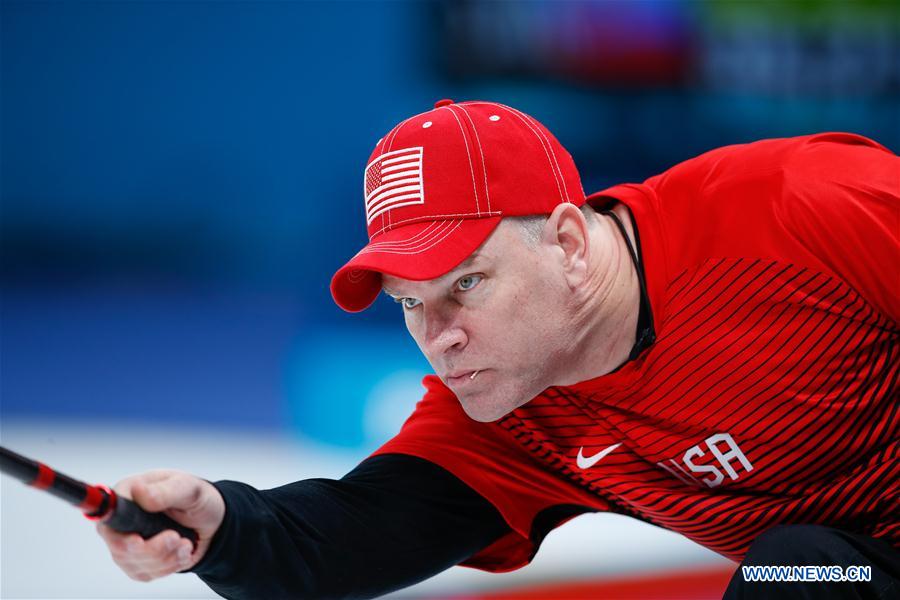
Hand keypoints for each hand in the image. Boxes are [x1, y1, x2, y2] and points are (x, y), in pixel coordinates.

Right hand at [96, 470, 224, 581]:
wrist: (210, 520)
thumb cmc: (196, 498)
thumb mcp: (189, 488)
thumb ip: (165, 491)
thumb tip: (138, 492)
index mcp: (128, 494)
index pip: (107, 514)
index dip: (116, 531)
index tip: (137, 540)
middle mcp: (122, 520)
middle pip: (119, 546)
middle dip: (153, 549)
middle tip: (176, 538)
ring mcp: (127, 543)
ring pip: (134, 563)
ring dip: (166, 558)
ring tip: (185, 542)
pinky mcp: (137, 562)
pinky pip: (146, 573)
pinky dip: (169, 566)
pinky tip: (182, 552)